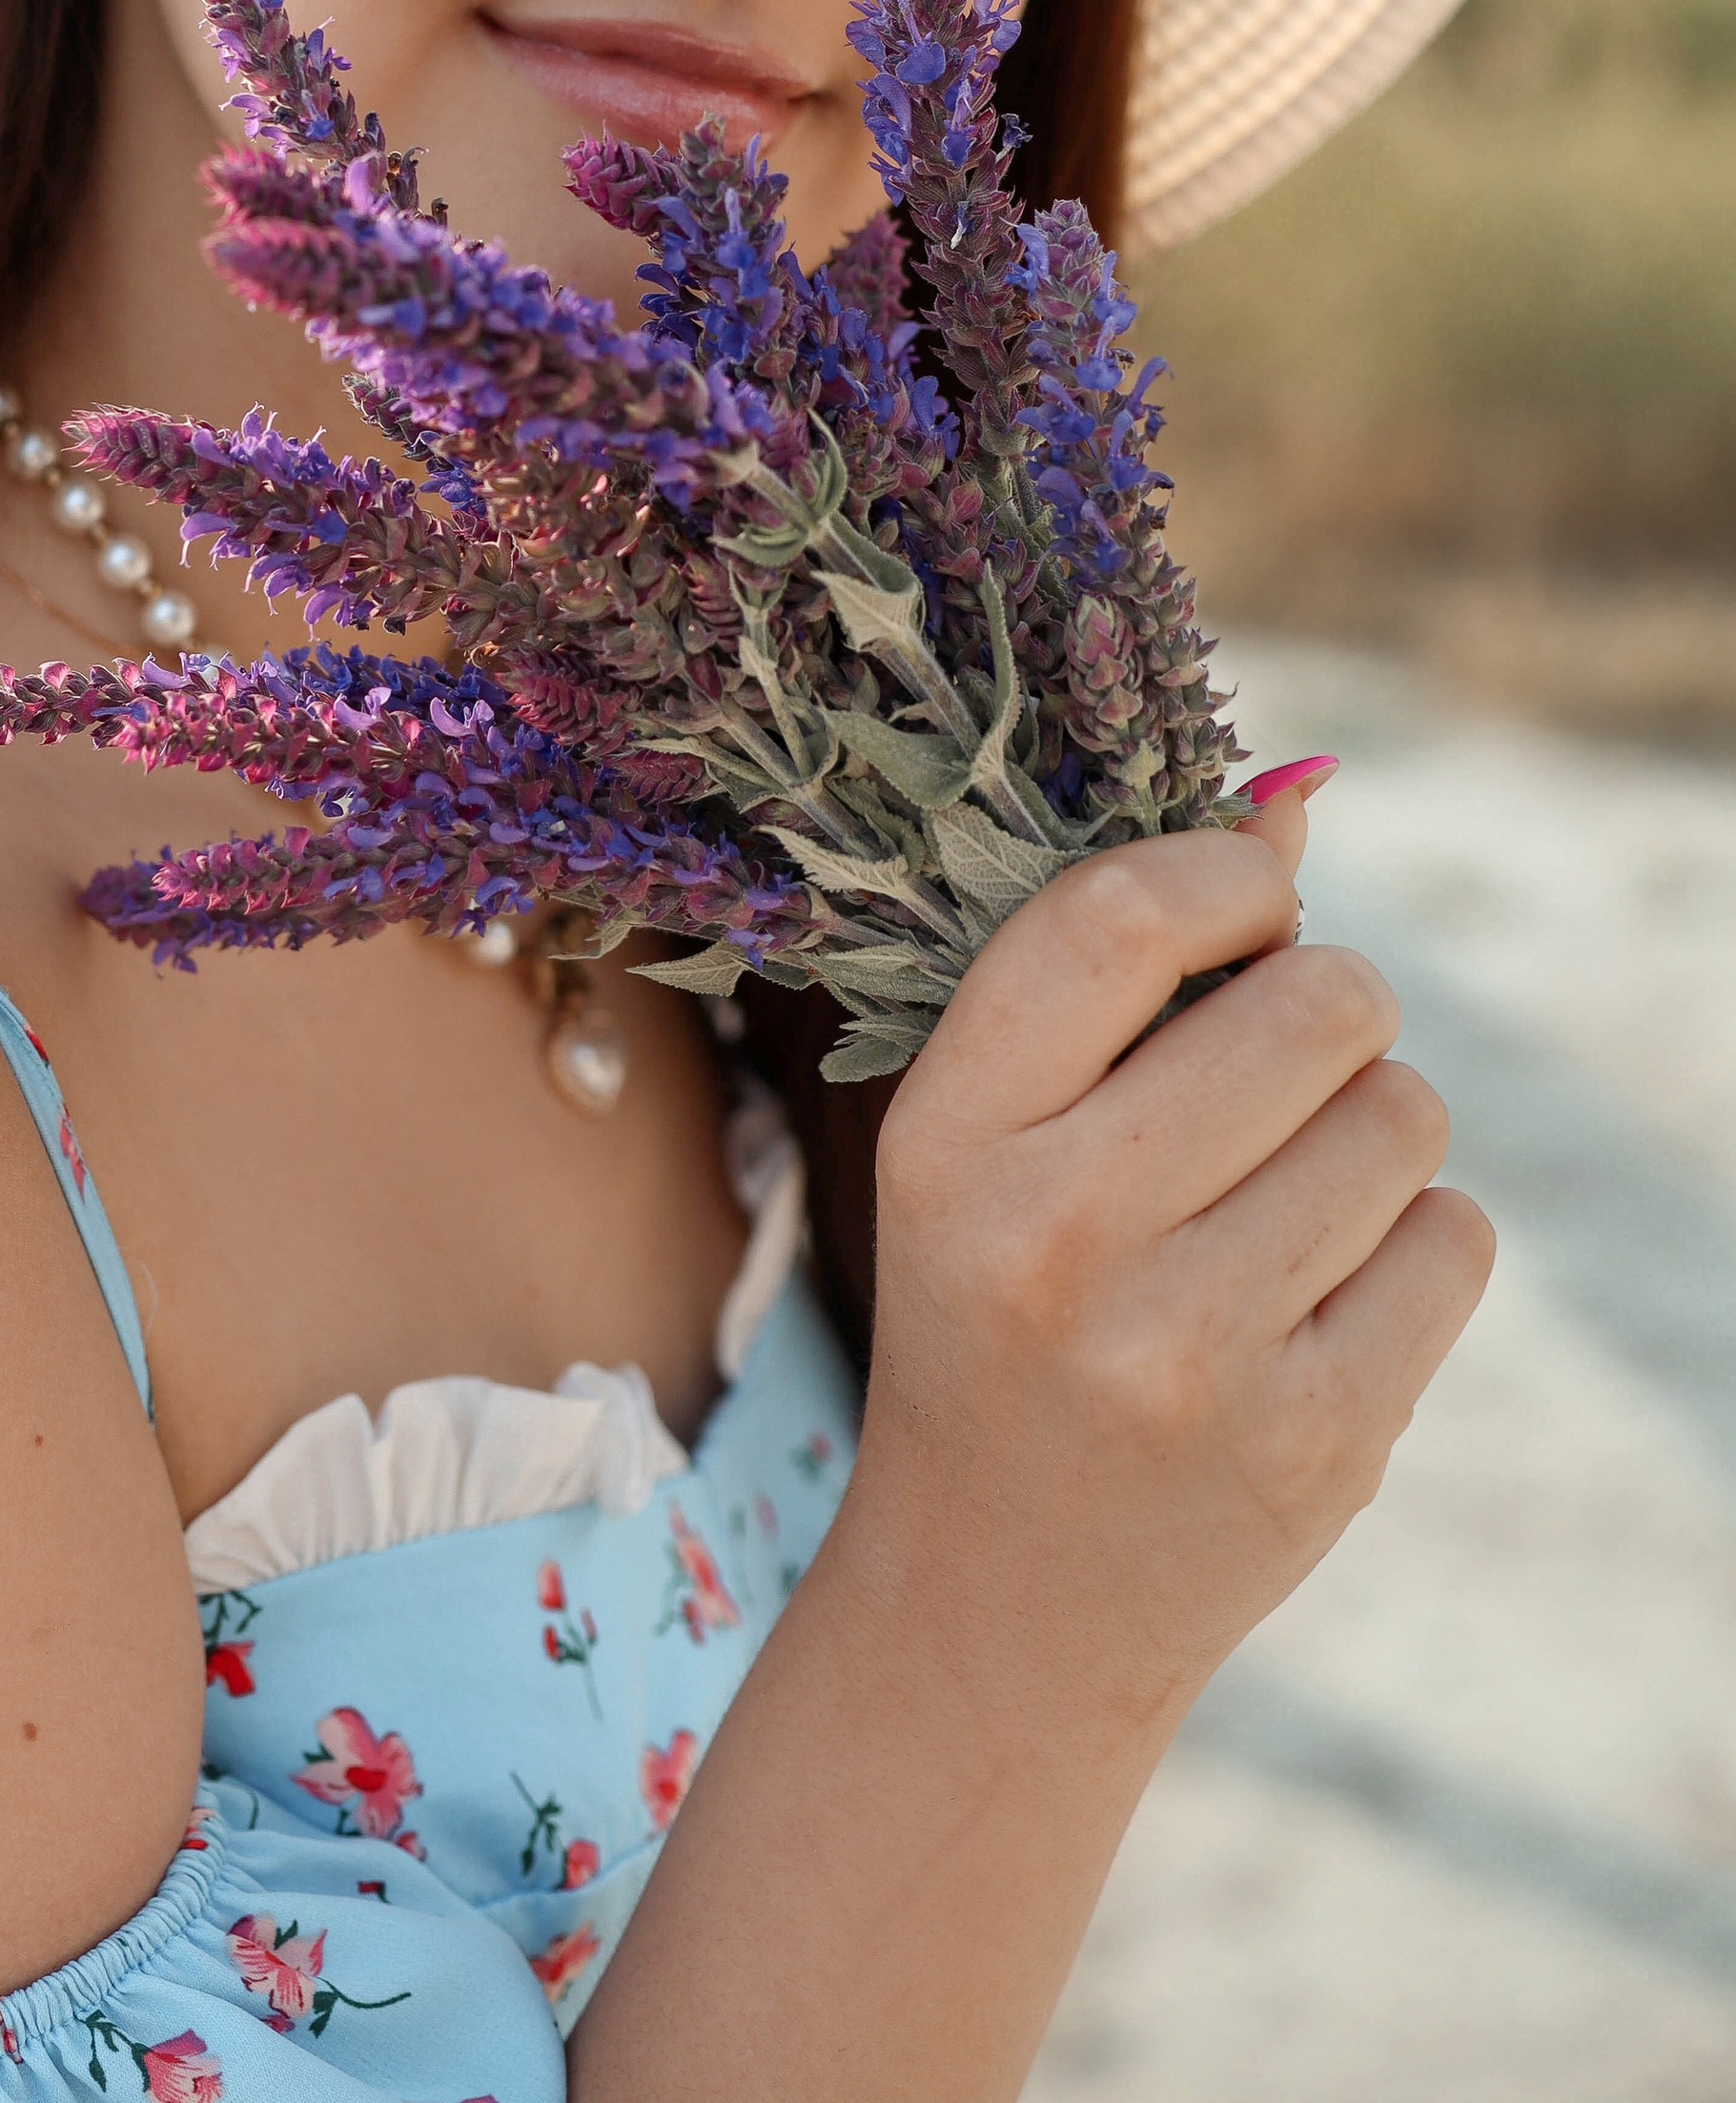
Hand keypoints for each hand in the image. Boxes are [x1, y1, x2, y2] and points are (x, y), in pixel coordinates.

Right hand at [850, 791, 1492, 1741]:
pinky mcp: (1314, 1441)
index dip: (1219, 872)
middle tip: (1286, 1059)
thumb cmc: (1002, 1309)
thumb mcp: (991, 1140)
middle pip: (1312, 1004)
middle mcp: (1060, 1240)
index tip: (1245, 897)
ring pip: (1401, 1116)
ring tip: (1296, 1187)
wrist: (1001, 1595)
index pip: (1117, 920)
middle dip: (1329, 1003)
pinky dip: (1416, 1241)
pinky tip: (1329, 1287)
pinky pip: (1452, 1240)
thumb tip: (1291, 808)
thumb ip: (1114, 970)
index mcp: (951, 1139)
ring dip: (1374, 1124)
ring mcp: (1190, 1352)